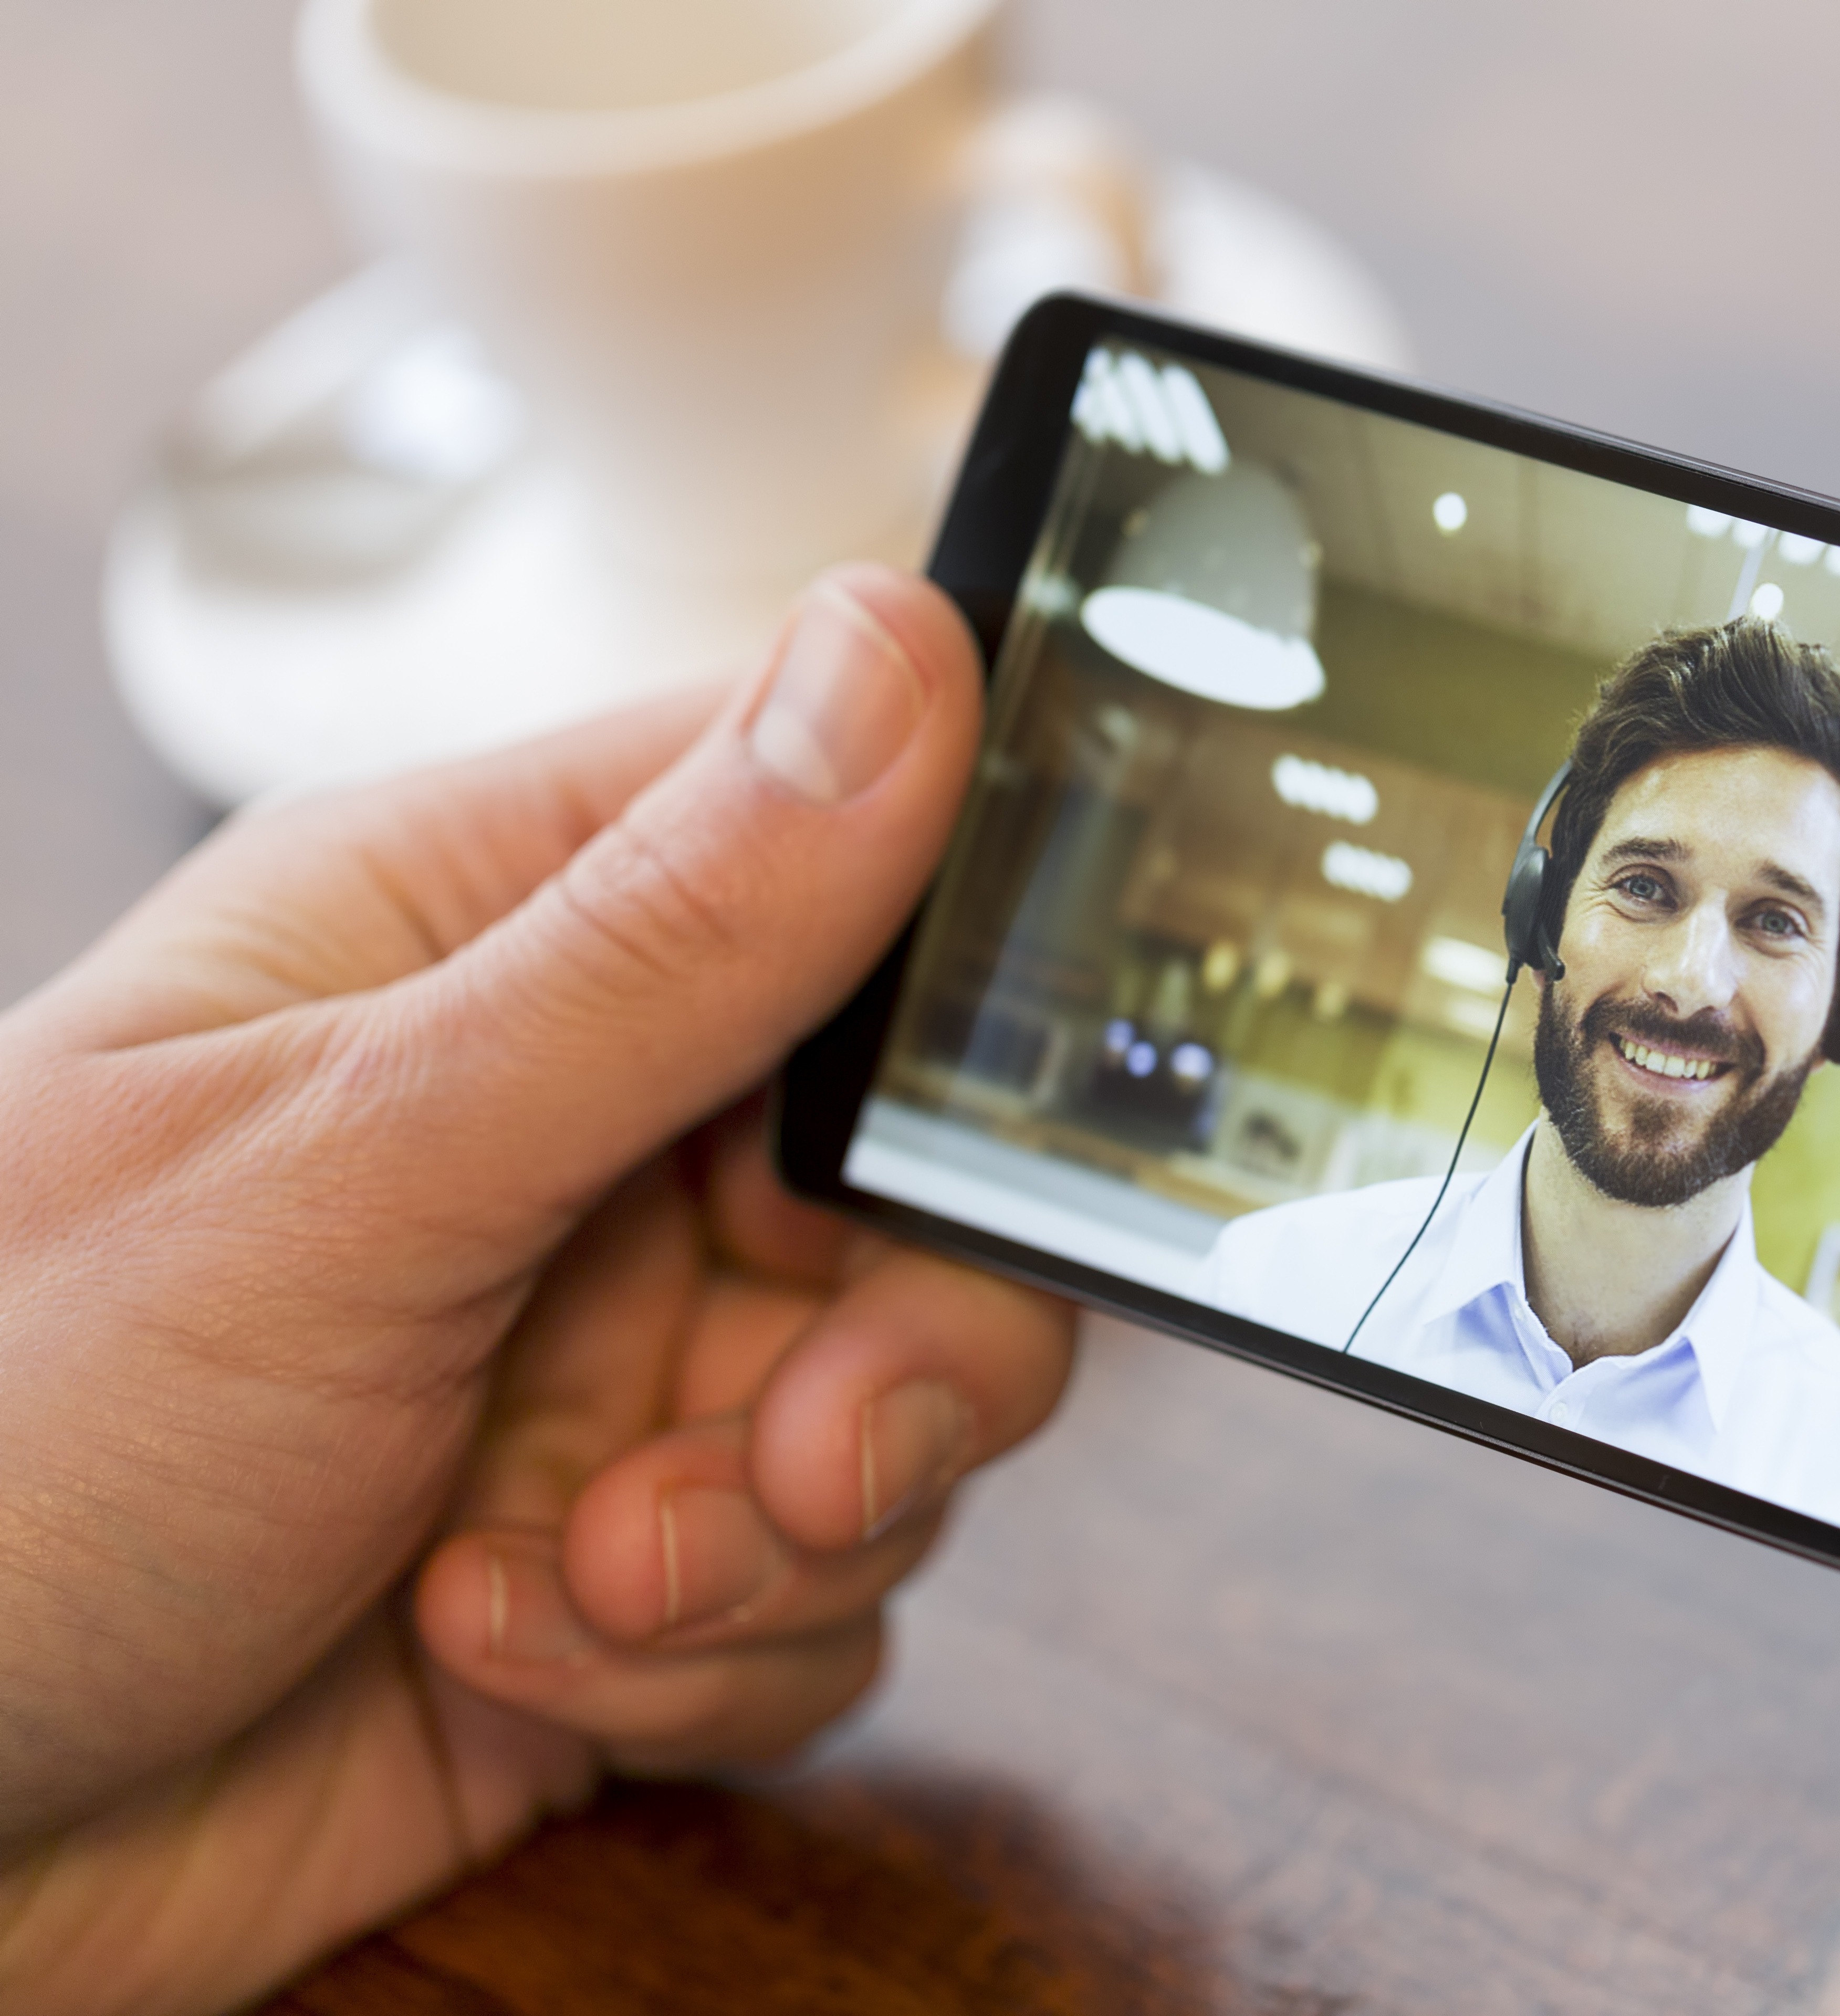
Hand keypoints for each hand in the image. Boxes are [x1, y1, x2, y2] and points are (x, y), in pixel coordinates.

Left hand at [0, 567, 1072, 2014]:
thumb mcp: (347, 1169)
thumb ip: (661, 940)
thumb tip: (896, 648)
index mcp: (487, 949)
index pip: (835, 851)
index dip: (958, 979)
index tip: (970, 1134)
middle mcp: (576, 1142)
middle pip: (920, 1186)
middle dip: (900, 1351)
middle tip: (793, 1452)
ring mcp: (609, 1362)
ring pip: (902, 1412)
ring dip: (776, 1535)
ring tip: (582, 1578)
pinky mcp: (634, 1564)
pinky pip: (825, 1592)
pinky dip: (708, 1656)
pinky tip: (511, 1653)